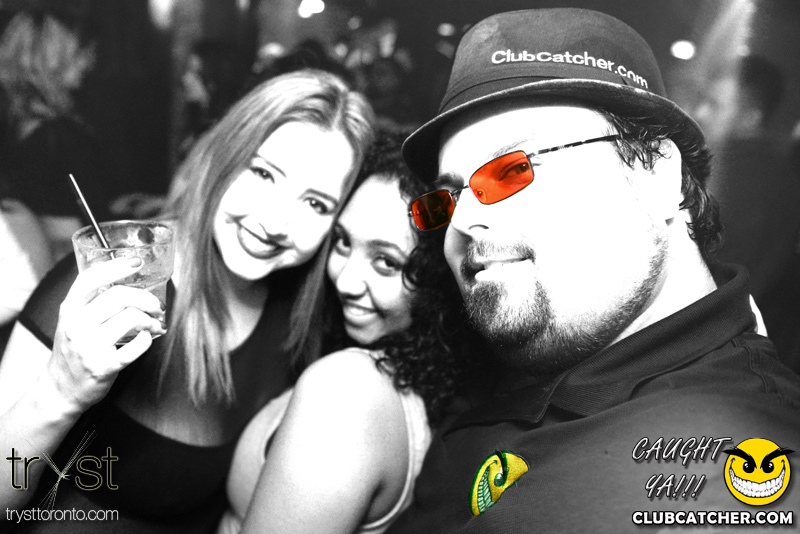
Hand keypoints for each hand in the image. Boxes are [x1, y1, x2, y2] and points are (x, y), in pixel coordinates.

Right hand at [47, 257, 165, 410]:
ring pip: (131, 318)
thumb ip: (91, 302)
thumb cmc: (73, 350)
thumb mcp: (72, 321)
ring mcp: (89, 347)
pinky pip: (137, 346)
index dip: (116, 267)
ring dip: (151, 320)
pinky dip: (148, 340)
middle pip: (118, 296)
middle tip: (156, 306)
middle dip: (145, 298)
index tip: (136, 262)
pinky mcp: (104, 366)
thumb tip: (126, 278)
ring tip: (154, 325)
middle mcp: (77, 325)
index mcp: (69, 310)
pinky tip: (146, 340)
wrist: (60, 389)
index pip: (90, 279)